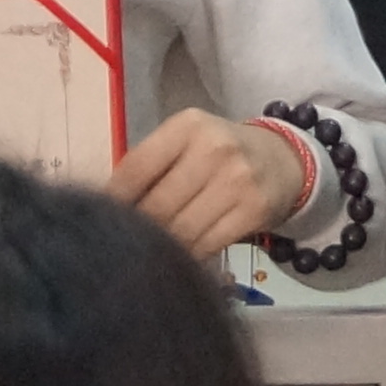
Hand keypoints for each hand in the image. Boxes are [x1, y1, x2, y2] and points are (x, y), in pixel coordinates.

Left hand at [111, 107, 321, 253]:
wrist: (283, 161)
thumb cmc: (219, 153)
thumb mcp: (185, 143)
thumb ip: (150, 167)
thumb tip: (104, 207)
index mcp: (187, 126)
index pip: (135, 168)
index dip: (113, 201)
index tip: (102, 220)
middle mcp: (214, 149)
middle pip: (157, 205)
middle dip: (137, 231)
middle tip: (124, 245)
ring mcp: (237, 181)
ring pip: (180, 230)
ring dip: (161, 248)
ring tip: (149, 255)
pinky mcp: (253, 211)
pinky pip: (207, 245)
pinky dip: (188, 257)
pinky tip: (179, 259)